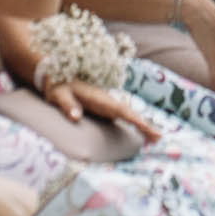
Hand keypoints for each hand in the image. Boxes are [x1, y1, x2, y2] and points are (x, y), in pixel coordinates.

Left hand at [42, 79, 162, 141]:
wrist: (56, 77)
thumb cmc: (57, 88)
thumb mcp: (59, 95)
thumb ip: (67, 105)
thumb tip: (76, 117)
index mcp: (98, 98)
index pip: (120, 109)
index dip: (133, 119)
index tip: (145, 127)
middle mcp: (106, 101)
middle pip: (129, 113)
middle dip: (144, 125)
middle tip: (158, 138)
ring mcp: (106, 105)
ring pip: (128, 114)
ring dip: (141, 125)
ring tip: (155, 139)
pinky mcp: (103, 109)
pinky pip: (122, 117)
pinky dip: (133, 124)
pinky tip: (139, 133)